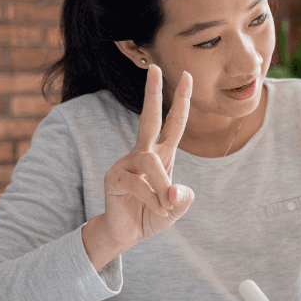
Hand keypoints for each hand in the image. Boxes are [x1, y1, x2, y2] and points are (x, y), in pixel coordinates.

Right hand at [85, 65, 194, 265]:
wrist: (127, 234)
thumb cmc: (153, 215)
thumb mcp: (176, 208)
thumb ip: (183, 198)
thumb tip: (175, 192)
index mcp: (162, 154)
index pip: (173, 122)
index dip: (181, 100)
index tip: (186, 76)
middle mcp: (143, 154)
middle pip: (149, 119)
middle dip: (152, 93)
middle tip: (154, 67)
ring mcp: (126, 164)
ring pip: (151, 164)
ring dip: (163, 188)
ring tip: (166, 207)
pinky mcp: (114, 178)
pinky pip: (139, 186)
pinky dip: (153, 201)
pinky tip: (156, 211)